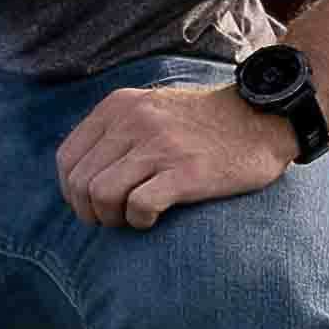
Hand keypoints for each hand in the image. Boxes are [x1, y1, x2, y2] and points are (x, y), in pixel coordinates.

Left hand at [56, 79, 294, 231]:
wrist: (262, 119)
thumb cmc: (204, 124)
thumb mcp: (150, 109)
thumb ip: (115, 132)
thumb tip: (81, 177)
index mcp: (119, 107)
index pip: (67, 159)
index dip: (71, 192)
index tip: (92, 205)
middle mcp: (135, 122)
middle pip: (80, 182)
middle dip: (90, 211)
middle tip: (114, 218)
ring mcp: (160, 146)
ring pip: (102, 195)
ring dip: (113, 219)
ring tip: (133, 218)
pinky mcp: (187, 171)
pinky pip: (139, 206)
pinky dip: (139, 221)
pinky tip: (153, 219)